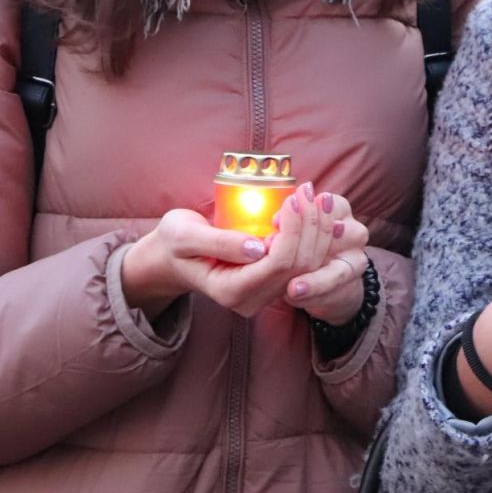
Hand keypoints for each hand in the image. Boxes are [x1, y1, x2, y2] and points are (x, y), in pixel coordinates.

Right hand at [120, 182, 362, 320]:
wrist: (173, 257)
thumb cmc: (174, 243)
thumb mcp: (185, 237)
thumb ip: (220, 242)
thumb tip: (258, 248)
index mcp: (230, 292)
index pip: (277, 264)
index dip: (292, 231)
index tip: (294, 199)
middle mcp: (252, 300)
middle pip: (298, 265)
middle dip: (310, 226)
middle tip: (309, 191)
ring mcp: (265, 294)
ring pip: (307, 265)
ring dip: (318, 229)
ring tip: (318, 196)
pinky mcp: (273, 282)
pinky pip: (304, 261)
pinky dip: (314, 235)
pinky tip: (317, 211)